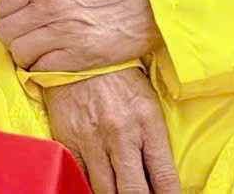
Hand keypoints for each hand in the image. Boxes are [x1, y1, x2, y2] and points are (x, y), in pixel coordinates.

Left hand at [0, 0, 160, 73]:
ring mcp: (63, 35)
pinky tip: (50, 62)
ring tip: (35, 52)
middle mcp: (50, 9)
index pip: (4, 4)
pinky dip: (40, 68)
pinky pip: (42, 69)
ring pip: (20, 52)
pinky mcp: (79, 58)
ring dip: (23, 54)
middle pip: (7, 30)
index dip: (6, 14)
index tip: (16, 19)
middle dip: (11, 35)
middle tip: (24, 37)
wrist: (151, 3)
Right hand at [40, 69, 179, 193]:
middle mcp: (120, 134)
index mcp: (147, 123)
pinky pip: (81, 177)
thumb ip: (155, 142)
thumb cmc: (119, 78)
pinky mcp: (69, 139)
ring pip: (106, 191)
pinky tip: (100, 185)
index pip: (164, 178)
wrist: (79, 53)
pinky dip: (91, 186)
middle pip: (134, 192)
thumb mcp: (148, 104)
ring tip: (121, 191)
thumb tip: (160, 180)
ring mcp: (92, 139)